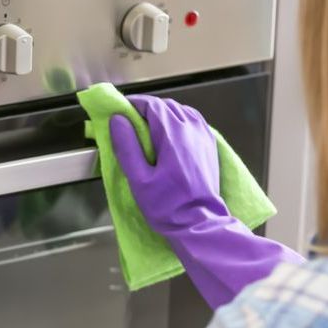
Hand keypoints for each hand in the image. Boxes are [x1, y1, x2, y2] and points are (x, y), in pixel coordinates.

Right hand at [109, 95, 228, 237]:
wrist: (200, 224)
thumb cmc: (168, 206)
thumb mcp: (139, 179)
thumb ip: (127, 147)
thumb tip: (118, 120)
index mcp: (173, 135)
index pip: (152, 105)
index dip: (134, 104)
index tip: (120, 112)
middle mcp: (191, 129)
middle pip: (166, 106)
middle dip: (147, 109)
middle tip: (130, 123)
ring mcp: (203, 136)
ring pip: (181, 111)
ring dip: (163, 114)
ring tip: (148, 128)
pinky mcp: (209, 146)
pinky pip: (193, 121)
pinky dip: (178, 120)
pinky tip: (169, 134)